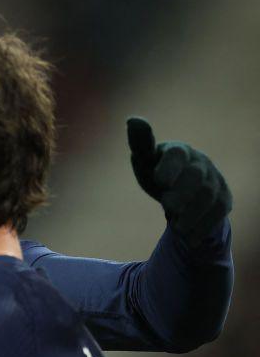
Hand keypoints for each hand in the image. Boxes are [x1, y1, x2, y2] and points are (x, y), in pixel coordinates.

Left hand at [127, 117, 231, 247]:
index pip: (176, 153)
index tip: (159, 180)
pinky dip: (202, 227)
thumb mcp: (145, 161)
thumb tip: (133, 119)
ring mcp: (215, 181)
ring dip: (192, 213)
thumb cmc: (158, 172)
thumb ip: (140, 144)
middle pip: (196, 176)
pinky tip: (188, 237)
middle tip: (167, 204)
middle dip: (182, 193)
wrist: (183, 193)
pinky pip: (218, 213)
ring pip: (209, 197)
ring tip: (177, 224)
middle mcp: (200, 163)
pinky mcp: (223, 200)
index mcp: (178, 151)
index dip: (169, 166)